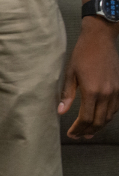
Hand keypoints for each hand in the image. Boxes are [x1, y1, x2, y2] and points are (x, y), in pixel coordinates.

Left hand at [59, 20, 118, 137]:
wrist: (101, 40)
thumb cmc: (82, 54)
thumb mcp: (70, 73)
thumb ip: (67, 94)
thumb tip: (61, 112)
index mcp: (92, 91)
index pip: (86, 118)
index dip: (78, 129)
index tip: (71, 134)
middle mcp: (106, 94)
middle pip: (98, 121)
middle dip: (88, 131)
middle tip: (78, 136)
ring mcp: (116, 92)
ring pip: (108, 116)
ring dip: (98, 126)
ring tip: (88, 131)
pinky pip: (115, 108)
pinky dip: (107, 116)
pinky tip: (99, 118)